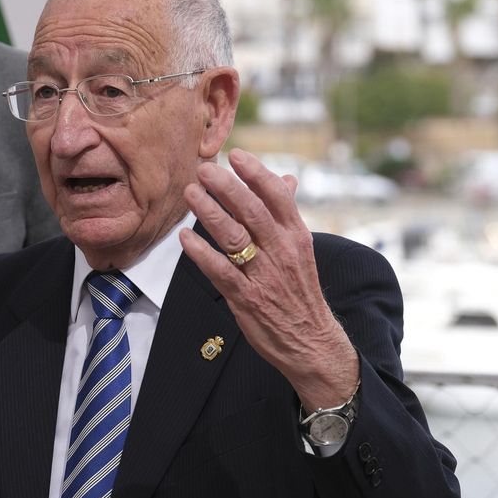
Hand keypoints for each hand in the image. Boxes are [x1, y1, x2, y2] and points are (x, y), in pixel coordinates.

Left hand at [180, 149, 358, 411]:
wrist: (312, 342)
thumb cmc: (300, 291)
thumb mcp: (302, 249)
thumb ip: (287, 215)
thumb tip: (286, 179)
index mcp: (297, 236)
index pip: (278, 196)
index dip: (256, 173)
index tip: (236, 155)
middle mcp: (282, 252)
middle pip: (252, 211)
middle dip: (227, 187)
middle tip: (204, 170)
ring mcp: (264, 275)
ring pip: (234, 236)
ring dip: (209, 212)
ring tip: (191, 194)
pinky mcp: (247, 298)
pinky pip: (220, 271)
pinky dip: (201, 253)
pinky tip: (185, 238)